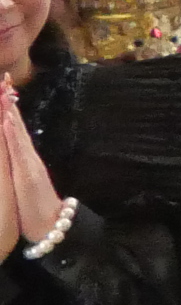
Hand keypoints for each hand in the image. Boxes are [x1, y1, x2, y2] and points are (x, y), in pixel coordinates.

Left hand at [0, 82, 59, 251]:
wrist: (52, 225)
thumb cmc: (34, 208)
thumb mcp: (24, 184)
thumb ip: (21, 167)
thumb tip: (16, 154)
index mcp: (24, 158)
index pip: (13, 129)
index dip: (8, 109)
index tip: (3, 89)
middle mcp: (26, 156)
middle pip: (15, 124)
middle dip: (8, 102)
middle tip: (4, 79)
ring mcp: (27, 162)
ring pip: (15, 132)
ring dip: (10, 111)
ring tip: (5, 92)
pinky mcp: (26, 172)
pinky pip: (17, 148)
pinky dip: (12, 132)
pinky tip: (7, 119)